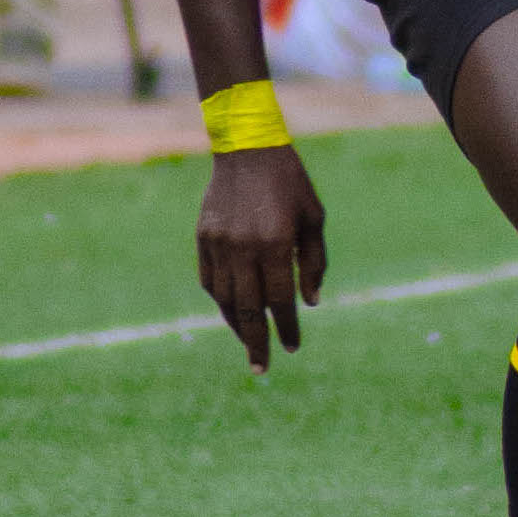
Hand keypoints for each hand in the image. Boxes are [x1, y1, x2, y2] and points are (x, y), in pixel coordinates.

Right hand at [195, 146, 327, 373]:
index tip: (292, 347)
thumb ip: (313, 262)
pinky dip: (221, 300)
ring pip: (225, 299)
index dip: (287, 327)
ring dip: (237, 325)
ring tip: (249, 342)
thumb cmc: (290, 184)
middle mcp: (243, 249)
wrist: (247, 149)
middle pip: (248, 309)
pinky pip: (210, 281)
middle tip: (262, 367)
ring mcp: (218, 245)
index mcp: (274, 244)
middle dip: (256, 342)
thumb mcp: (314, 219)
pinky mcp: (203, 239)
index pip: (281, 300)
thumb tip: (310, 303)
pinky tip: (232, 311)